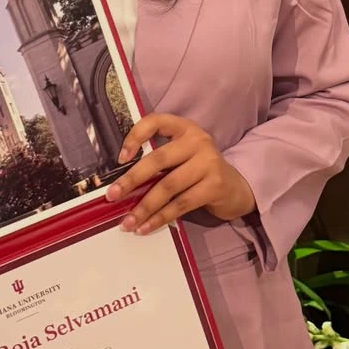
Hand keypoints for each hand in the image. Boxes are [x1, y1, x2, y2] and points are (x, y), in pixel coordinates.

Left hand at [106, 114, 254, 235]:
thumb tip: (122, 183)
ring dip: (144, 207)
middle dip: (132, 180)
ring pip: (168, 186)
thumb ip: (159, 160)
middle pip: (158, 159)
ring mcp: (209, 163)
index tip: (121, 157)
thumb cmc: (199, 172)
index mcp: (185, 128)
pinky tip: (146, 227)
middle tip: (113, 195)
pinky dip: (160, 218)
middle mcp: (198, 141)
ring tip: (128, 222)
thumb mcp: (182, 156)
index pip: (156, 121)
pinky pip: (181, 204)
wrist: (235, 188)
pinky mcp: (215, 186)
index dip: (135, 135)